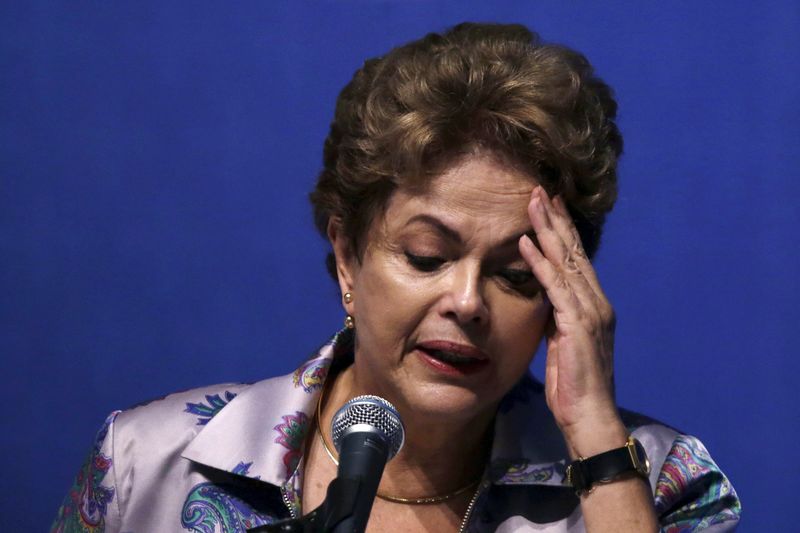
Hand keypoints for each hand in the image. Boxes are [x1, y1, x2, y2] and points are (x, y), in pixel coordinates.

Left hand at [519, 187, 625, 456]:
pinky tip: (527, 242)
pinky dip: (540, 262)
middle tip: (541, 191)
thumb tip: (546, 301)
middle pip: (574, 252)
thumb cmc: (574, 386)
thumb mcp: (563, 344)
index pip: (577, 261)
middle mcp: (597, 303)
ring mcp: (590, 312)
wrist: (589, 416)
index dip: (563, 233)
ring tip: (533, 203)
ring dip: (548, 230)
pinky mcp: (578, 324)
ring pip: (566, 261)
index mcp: (594, 307)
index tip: (550, 208)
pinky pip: (555, 286)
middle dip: (556, 220)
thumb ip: (558, 319)